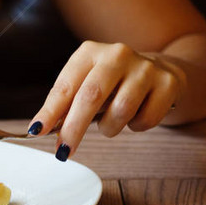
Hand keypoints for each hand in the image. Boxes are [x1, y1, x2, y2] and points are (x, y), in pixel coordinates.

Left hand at [28, 40, 185, 160]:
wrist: (160, 70)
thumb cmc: (112, 84)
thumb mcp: (84, 87)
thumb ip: (64, 106)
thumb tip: (40, 129)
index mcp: (89, 53)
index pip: (65, 86)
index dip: (50, 111)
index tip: (37, 131)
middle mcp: (117, 54)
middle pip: (91, 96)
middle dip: (74, 128)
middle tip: (64, 151)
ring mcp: (145, 67)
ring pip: (120, 111)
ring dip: (110, 128)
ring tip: (110, 124)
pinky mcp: (168, 82)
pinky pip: (146, 119)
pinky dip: (137, 126)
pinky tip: (137, 116)